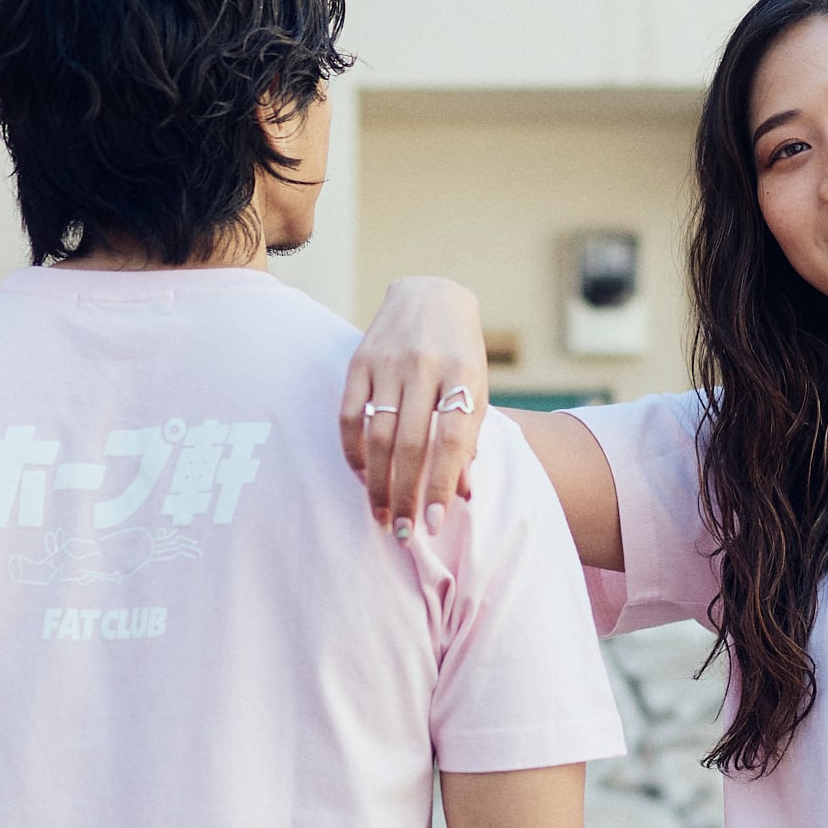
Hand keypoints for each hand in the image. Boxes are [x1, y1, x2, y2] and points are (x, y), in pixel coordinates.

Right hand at [338, 277, 488, 533]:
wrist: (429, 294)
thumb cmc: (460, 352)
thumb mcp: (476, 387)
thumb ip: (470, 437)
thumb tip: (462, 494)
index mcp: (463, 373)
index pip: (453, 439)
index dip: (443, 485)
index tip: (436, 524)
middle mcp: (424, 367)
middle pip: (412, 445)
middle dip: (406, 495)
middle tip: (403, 533)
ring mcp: (388, 363)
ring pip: (378, 436)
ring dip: (378, 483)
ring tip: (381, 516)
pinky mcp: (359, 361)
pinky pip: (350, 415)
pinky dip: (353, 451)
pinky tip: (361, 476)